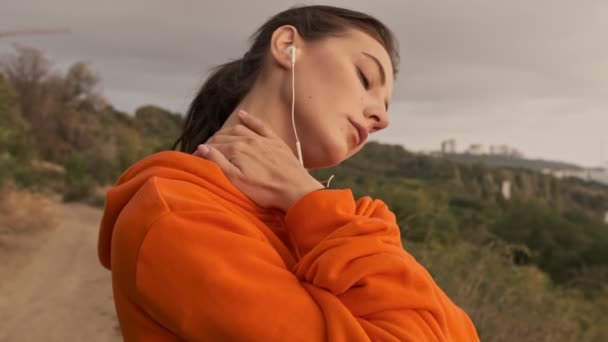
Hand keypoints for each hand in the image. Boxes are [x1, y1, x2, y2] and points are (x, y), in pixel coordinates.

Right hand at [193, 110, 324, 211]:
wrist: (295, 190)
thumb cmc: (265, 190)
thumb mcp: (237, 180)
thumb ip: (218, 162)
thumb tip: (201, 147)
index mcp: (236, 149)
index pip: (213, 147)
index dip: (202, 154)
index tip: (196, 161)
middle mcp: (247, 139)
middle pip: (223, 137)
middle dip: (212, 143)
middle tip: (205, 153)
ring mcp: (262, 139)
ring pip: (238, 129)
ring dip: (226, 133)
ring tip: (218, 140)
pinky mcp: (275, 141)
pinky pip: (260, 125)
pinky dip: (250, 119)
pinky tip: (242, 115)